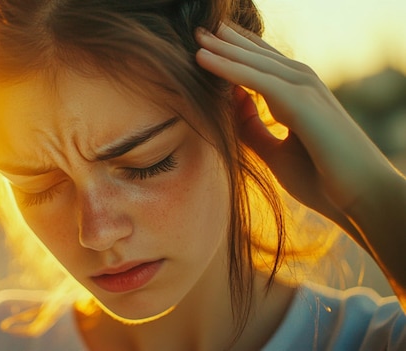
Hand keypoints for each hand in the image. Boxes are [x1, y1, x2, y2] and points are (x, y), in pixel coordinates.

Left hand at [194, 22, 397, 235]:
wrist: (360, 199)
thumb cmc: (322, 179)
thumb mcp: (275, 152)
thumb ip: (253, 128)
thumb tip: (231, 105)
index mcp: (300, 96)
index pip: (264, 66)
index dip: (237, 53)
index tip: (210, 44)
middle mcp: (303, 85)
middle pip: (258, 57)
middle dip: (227, 42)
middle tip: (200, 29)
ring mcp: (304, 90)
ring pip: (254, 62)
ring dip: (223, 48)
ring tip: (197, 35)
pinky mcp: (300, 101)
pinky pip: (255, 79)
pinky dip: (227, 67)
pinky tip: (202, 58)